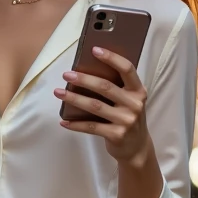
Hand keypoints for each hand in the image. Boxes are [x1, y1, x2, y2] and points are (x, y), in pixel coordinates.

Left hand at [54, 47, 152, 165]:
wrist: (137, 147)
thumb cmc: (128, 117)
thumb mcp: (129, 101)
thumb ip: (117, 87)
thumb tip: (87, 71)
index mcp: (138, 91)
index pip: (127, 69)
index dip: (111, 58)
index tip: (94, 50)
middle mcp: (135, 104)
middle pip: (105, 87)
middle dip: (83, 79)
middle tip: (66, 75)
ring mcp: (126, 120)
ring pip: (95, 106)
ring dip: (74, 99)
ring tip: (59, 93)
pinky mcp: (117, 135)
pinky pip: (91, 127)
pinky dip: (75, 124)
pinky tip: (63, 121)